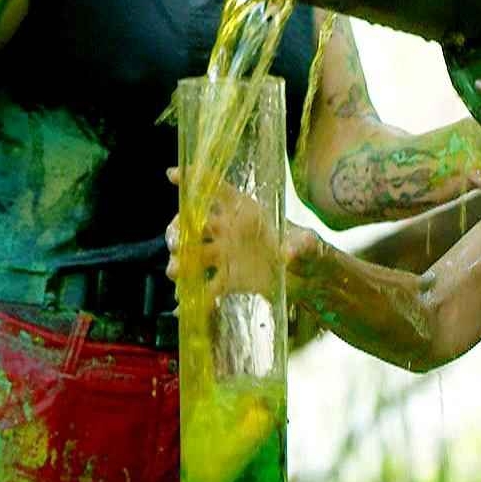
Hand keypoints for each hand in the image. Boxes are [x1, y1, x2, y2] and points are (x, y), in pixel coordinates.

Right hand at [163, 167, 322, 299]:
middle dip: (178, 228)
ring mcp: (226, 255)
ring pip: (193, 254)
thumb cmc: (308, 250)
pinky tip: (184, 306)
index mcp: (247, 211)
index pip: (218, 190)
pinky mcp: (228, 280)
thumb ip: (300, 244)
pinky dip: (195, 297)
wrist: (307, 279)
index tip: (171, 175)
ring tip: (175, 272)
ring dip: (180, 262)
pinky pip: (207, 288)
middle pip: (195, 222)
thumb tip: (288, 253)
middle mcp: (230, 230)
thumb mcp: (309, 244)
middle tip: (176, 242)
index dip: (196, 179)